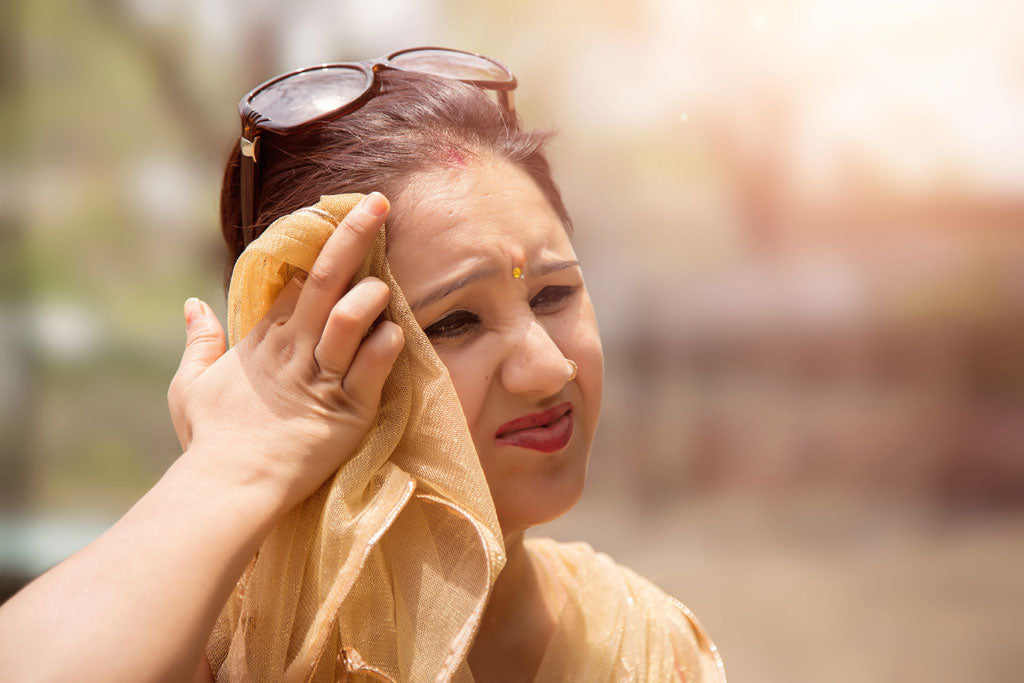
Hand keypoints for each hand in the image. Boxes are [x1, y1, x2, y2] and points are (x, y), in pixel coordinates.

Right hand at [167, 192, 402, 511]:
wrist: (229, 486)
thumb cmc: (211, 440)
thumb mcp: (190, 386)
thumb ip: (198, 342)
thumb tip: (191, 304)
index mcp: (262, 340)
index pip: (296, 280)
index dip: (321, 248)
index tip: (343, 219)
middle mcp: (294, 350)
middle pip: (325, 281)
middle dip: (353, 238)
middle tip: (378, 203)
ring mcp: (322, 378)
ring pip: (350, 318)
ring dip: (371, 296)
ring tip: (383, 287)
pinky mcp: (349, 410)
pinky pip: (375, 367)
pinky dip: (387, 344)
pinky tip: (393, 333)